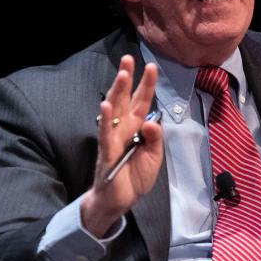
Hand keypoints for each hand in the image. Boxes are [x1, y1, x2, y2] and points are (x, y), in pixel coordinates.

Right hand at [81, 55, 163, 236]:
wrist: (120, 201)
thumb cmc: (135, 177)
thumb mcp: (154, 157)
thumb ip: (155, 139)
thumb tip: (152, 120)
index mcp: (136, 128)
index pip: (142, 102)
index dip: (146, 85)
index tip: (152, 66)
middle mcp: (123, 129)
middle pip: (125, 99)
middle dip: (127, 79)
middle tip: (128, 59)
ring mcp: (113, 139)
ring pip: (114, 111)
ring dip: (117, 92)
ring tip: (122, 75)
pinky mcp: (106, 152)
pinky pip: (105, 134)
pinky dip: (105, 120)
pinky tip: (105, 106)